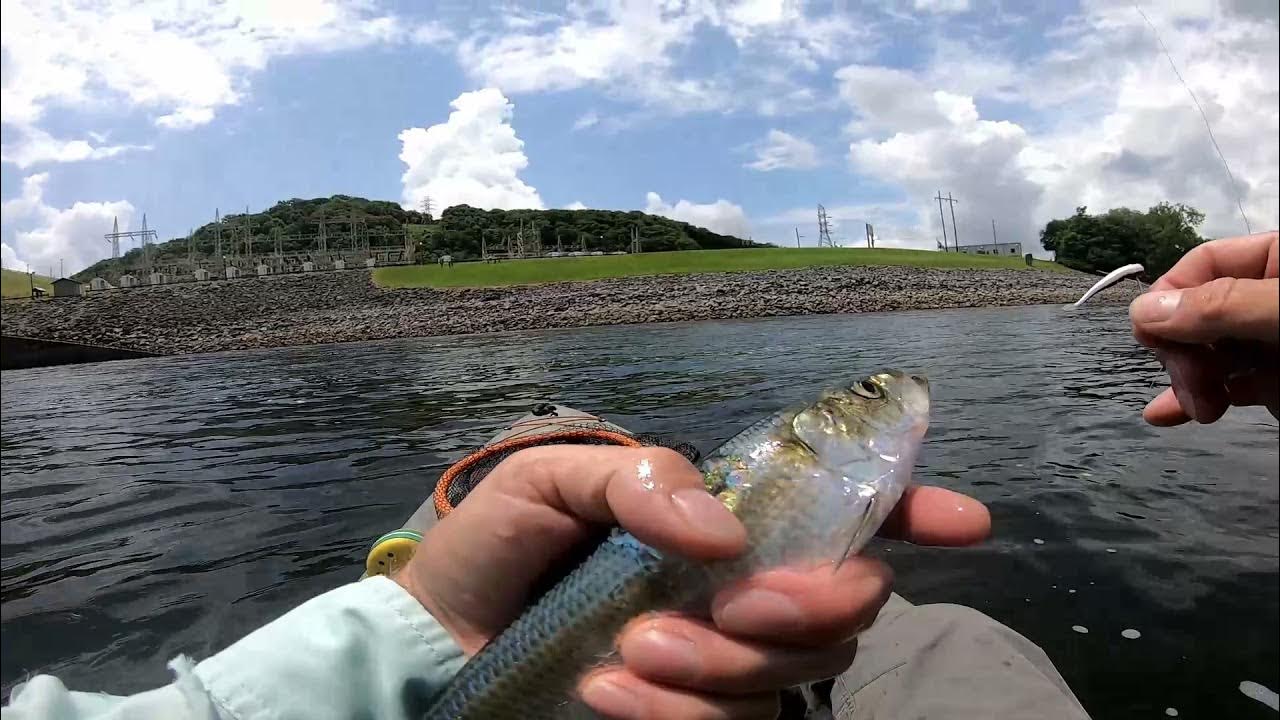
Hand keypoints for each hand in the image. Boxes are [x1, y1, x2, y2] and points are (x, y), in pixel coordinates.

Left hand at [396, 444, 989, 718]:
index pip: (838, 509)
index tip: (964, 521)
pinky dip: (678, 715)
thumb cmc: (493, 550)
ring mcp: (722, 662)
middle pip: (846, 601)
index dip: (910, 510)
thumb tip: (727, 537)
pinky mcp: (693, 719)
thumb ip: (639, 481)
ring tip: (626, 655)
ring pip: (792, 673)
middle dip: (808, 605)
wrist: (434, 646)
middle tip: (733, 607)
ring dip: (719, 665)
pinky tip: (608, 695)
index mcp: (721, 522)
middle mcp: (740, 590)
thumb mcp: (549, 483)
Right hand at [1130, 231, 1278, 424]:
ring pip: (1206, 353)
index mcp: (1276, 260)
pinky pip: (1226, 386)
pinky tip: (1170, 415)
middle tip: (1196, 385)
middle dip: (1182, 352)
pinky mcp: (1275, 382)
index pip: (1203, 265)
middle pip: (1195, 313)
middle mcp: (1264, 299)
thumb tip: (1143, 311)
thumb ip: (1223, 306)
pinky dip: (1197, 400)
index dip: (1171, 298)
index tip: (1155, 339)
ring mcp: (1269, 342)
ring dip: (1186, 381)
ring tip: (1200, 411)